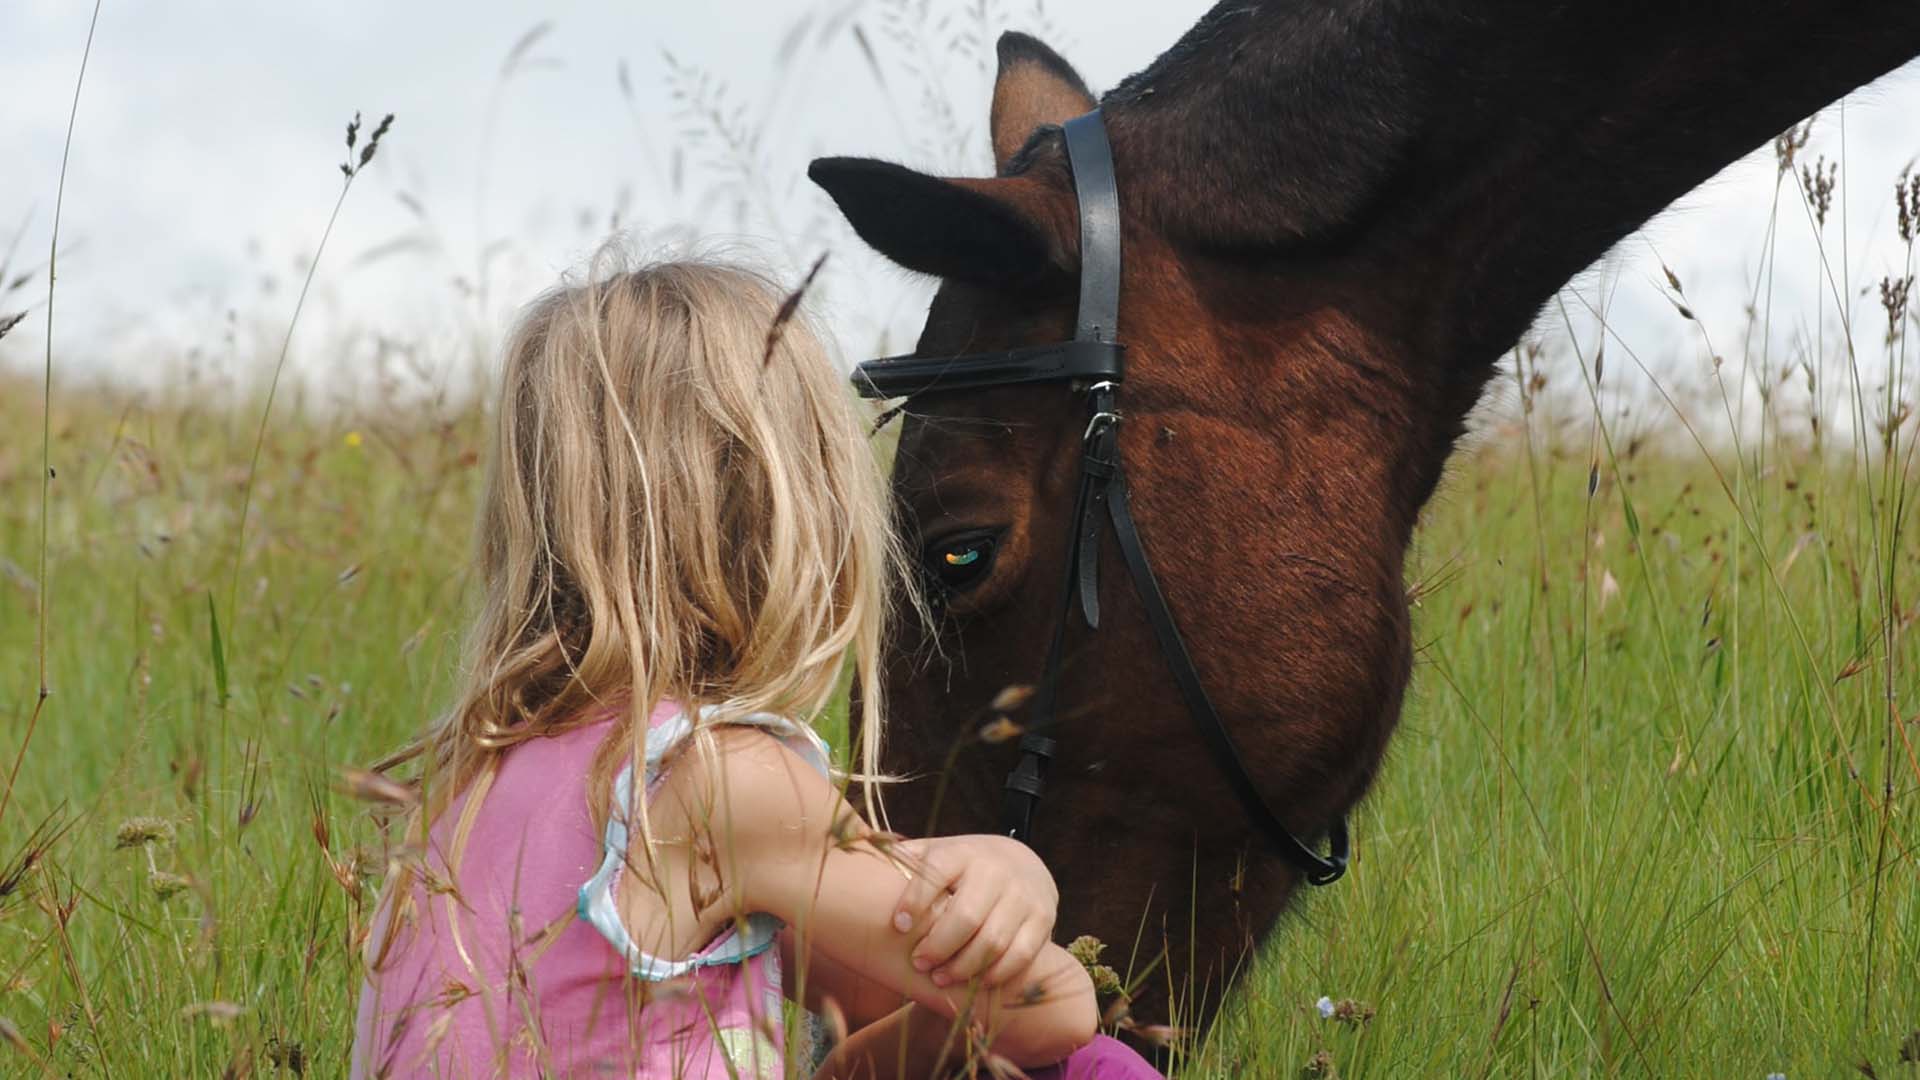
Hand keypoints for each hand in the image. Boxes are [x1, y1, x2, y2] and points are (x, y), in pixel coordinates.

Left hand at [891, 834, 1058, 988]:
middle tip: (918, 963)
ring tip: (940, 978)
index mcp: (962, 852)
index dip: (915, 900)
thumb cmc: (963, 866)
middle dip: (938, 946)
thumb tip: (856, 849)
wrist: (1022, 862)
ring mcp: (1022, 895)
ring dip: (963, 966)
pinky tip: (975, 982)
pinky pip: (1020, 955)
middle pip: (966, 916)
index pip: (936, 873)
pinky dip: (996, 974)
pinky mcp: (1042, 919)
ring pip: (993, 940)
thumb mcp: (937, 854)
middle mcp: (995, 871)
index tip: (897, 926)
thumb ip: (906, 860)